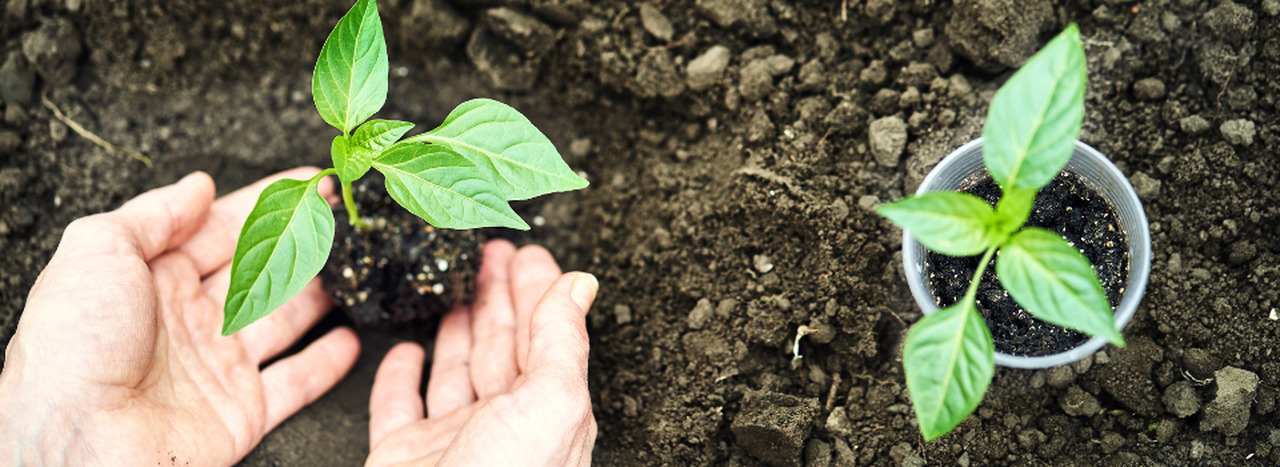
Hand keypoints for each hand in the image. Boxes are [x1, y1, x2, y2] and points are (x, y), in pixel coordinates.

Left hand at [0, 169, 359, 464]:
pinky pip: (294, 384)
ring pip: (283, 320)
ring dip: (318, 293)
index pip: (221, 230)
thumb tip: (198, 186)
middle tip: (340, 215)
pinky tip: (349, 341)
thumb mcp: (97, 249)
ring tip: (352, 265)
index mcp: (152, 278)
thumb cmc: (74, 345)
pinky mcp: (242, 410)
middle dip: (300, 241)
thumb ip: (153, 213)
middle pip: (260, 271)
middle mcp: (188, 320)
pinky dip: (325, 364)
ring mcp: (218, 366)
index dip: (267, 204)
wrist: (78, 439)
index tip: (308, 182)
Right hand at [365, 240, 596, 465]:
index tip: (526, 251)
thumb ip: (563, 339)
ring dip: (455, 325)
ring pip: (454, 370)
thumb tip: (581, 284)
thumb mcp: (552, 401)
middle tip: (489, 252)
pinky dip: (398, 376)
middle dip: (498, 297)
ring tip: (454, 283)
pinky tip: (403, 349)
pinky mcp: (402, 457)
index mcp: (546, 412)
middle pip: (501, 347)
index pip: (544, 336)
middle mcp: (503, 426)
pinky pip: (398, 408)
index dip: (537, 291)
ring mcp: (451, 442)